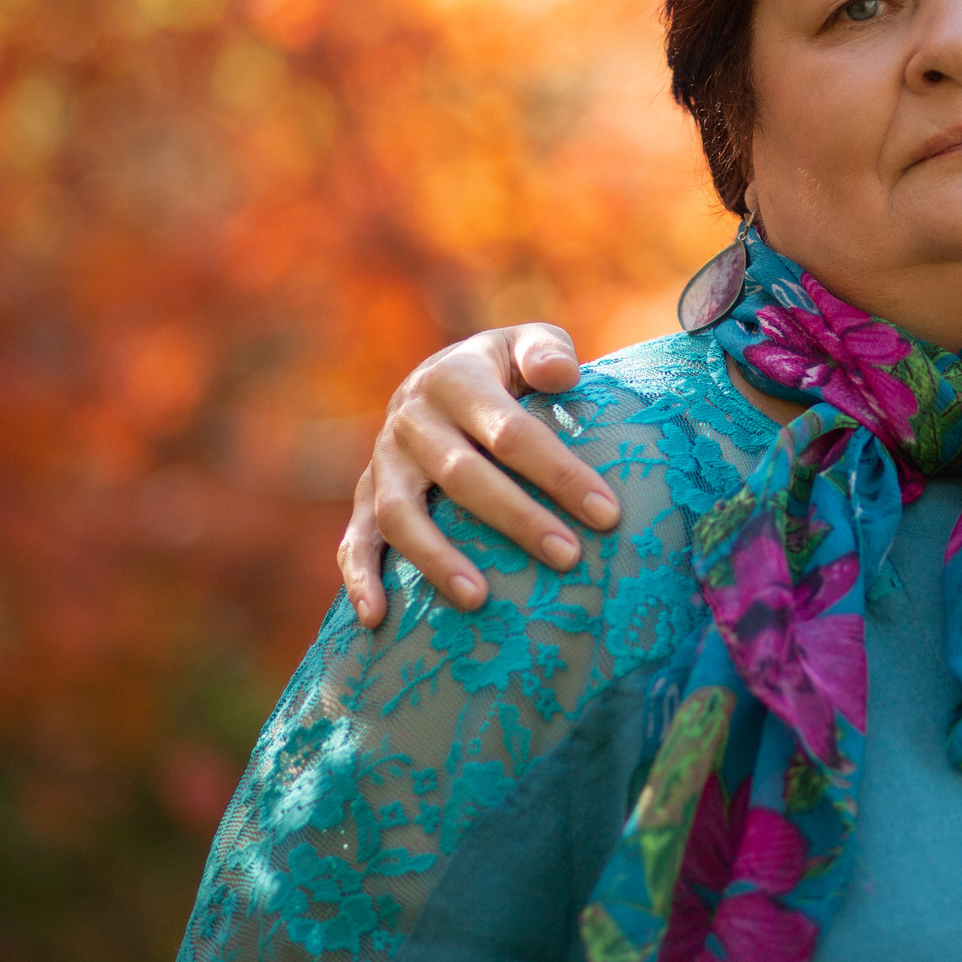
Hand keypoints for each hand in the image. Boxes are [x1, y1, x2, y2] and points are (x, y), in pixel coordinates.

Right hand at [338, 323, 616, 628]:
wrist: (439, 377)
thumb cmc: (504, 369)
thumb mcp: (527, 342)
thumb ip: (547, 350)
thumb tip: (563, 374)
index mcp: (456, 379)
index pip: (511, 432)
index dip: (559, 473)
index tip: (607, 514)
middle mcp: (412, 420)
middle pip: (463, 476)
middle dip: (518, 519)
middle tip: (568, 557)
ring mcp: (384, 462)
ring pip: (402, 515)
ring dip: (437, 559)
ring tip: (479, 600)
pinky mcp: (365, 496)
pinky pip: (354, 540)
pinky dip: (360, 578)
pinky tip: (378, 619)